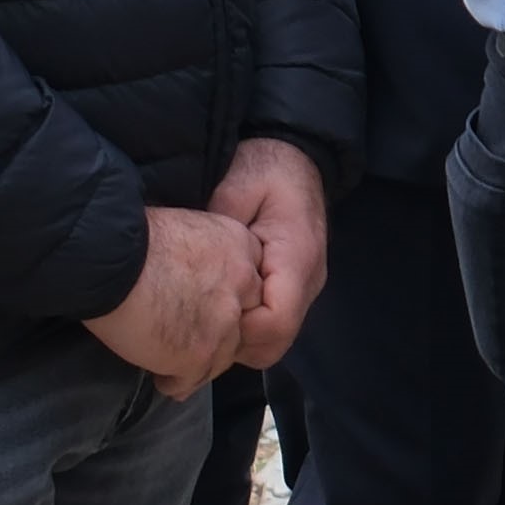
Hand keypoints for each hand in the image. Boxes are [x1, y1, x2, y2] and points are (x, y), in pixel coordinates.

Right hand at [88, 204, 260, 397]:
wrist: (106, 261)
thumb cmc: (132, 239)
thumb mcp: (187, 231)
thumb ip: (206, 257)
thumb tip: (194, 275)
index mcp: (242, 247)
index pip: (251, 286)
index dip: (228, 301)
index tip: (204, 308)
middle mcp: (243, 285)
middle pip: (243, 323)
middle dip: (219, 334)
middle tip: (192, 338)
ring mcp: (225, 323)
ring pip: (223, 357)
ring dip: (199, 361)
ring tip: (173, 363)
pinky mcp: (200, 353)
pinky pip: (193, 379)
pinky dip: (177, 382)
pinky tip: (163, 379)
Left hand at [209, 137, 328, 371]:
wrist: (292, 158)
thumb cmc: (263, 170)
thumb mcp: (236, 189)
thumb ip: (222, 231)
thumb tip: (203, 271)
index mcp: (297, 257)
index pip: (275, 321)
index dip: (237, 332)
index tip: (202, 320)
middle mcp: (308, 280)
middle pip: (276, 342)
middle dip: (234, 346)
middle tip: (195, 330)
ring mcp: (306, 288)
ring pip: (275, 341)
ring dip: (240, 341)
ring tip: (204, 323)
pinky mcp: (296, 290)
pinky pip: (273, 326)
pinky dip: (247, 330)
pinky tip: (219, 312)